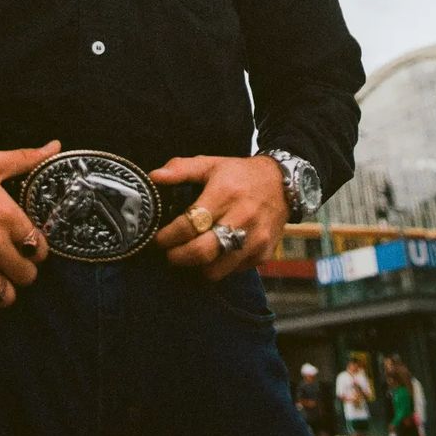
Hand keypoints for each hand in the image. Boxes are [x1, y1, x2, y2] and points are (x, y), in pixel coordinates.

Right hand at [0, 141, 58, 309]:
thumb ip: (26, 158)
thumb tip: (55, 146)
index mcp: (4, 214)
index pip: (38, 248)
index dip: (36, 250)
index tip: (28, 248)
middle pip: (26, 276)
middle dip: (22, 271)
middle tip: (13, 264)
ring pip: (4, 296)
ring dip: (3, 289)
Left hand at [151, 154, 289, 278]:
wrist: (282, 183)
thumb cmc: (240, 174)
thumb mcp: (210, 164)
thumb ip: (180, 169)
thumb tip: (154, 177)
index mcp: (225, 194)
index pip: (191, 224)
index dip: (169, 236)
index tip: (158, 239)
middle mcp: (242, 218)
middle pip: (203, 252)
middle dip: (178, 257)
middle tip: (169, 253)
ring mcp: (255, 239)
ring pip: (217, 269)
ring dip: (197, 267)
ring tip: (188, 256)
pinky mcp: (263, 254)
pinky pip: (233, 271)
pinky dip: (219, 267)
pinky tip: (212, 255)